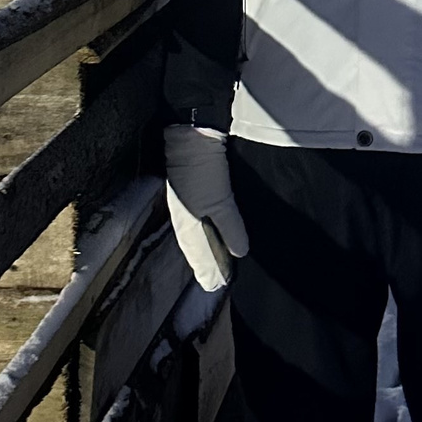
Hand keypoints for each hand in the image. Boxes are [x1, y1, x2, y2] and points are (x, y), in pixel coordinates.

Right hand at [164, 124, 248, 291]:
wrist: (192, 135)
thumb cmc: (203, 171)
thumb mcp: (220, 202)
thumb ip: (230, 228)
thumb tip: (239, 253)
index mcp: (186, 224)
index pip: (197, 256)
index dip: (207, 271)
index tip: (216, 286)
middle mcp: (182, 218)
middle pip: (194, 249)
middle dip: (204, 265)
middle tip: (215, 283)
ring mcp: (185, 206)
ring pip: (195, 237)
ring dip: (205, 251)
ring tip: (216, 264)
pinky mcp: (192, 193)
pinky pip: (198, 223)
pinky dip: (205, 234)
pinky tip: (213, 233)